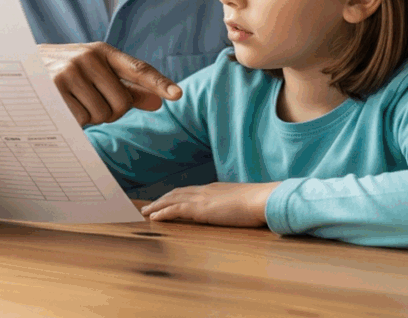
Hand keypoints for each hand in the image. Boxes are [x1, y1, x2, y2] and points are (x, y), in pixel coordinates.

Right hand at [39, 42, 181, 125]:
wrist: (19, 65)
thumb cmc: (65, 73)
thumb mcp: (97, 73)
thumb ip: (128, 87)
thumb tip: (159, 101)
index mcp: (103, 52)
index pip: (138, 68)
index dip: (159, 83)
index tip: (177, 95)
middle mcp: (89, 57)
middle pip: (121, 103)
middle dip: (110, 112)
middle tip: (90, 101)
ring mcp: (71, 71)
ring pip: (101, 114)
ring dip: (91, 117)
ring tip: (73, 101)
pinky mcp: (55, 87)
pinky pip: (81, 119)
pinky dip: (75, 120)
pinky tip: (63, 106)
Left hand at [140, 182, 279, 226]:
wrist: (262, 199)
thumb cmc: (259, 203)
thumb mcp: (243, 202)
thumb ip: (235, 204)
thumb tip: (238, 209)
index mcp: (214, 189)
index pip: (189, 191)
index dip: (175, 196)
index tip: (165, 200)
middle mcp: (204, 191)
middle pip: (176, 193)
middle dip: (161, 200)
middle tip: (148, 207)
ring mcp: (201, 199)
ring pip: (171, 200)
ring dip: (156, 206)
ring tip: (145, 213)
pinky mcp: (200, 209)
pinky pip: (175, 210)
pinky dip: (162, 213)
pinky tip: (154, 218)